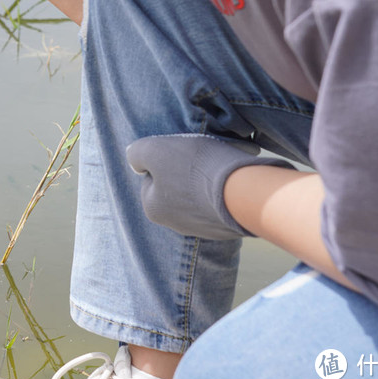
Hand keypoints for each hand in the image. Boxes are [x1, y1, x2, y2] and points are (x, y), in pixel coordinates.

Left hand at [126, 134, 294, 239]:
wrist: (243, 192)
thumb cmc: (194, 168)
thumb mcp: (154, 149)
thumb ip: (137, 152)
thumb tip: (134, 159)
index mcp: (154, 209)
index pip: (153, 177)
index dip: (165, 159)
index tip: (181, 154)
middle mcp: (176, 225)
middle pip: (177, 187)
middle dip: (188, 171)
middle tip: (203, 157)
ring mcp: (205, 229)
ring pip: (201, 195)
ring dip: (209, 179)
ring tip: (221, 165)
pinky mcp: (231, 227)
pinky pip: (224, 202)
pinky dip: (228, 190)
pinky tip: (236, 179)